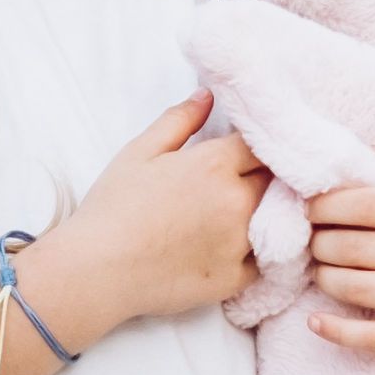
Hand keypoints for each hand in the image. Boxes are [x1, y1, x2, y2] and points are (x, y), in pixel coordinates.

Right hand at [42, 90, 270, 339]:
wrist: (97, 270)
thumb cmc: (113, 207)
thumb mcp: (139, 152)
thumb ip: (179, 120)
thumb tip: (208, 96)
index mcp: (215, 165)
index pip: (260, 145)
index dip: (254, 147)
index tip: (245, 152)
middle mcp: (237, 202)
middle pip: (274, 181)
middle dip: (262, 178)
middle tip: (239, 183)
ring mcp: (241, 243)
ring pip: (276, 221)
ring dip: (265, 215)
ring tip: (235, 218)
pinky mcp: (236, 278)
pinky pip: (264, 262)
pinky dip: (256, 254)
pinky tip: (234, 249)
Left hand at [307, 141, 374, 361]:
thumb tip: (349, 151)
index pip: (365, 205)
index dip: (324, 206)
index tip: (306, 207)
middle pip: (353, 248)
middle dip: (318, 243)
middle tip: (309, 240)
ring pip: (356, 289)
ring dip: (324, 278)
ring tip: (319, 269)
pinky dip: (337, 332)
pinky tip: (315, 322)